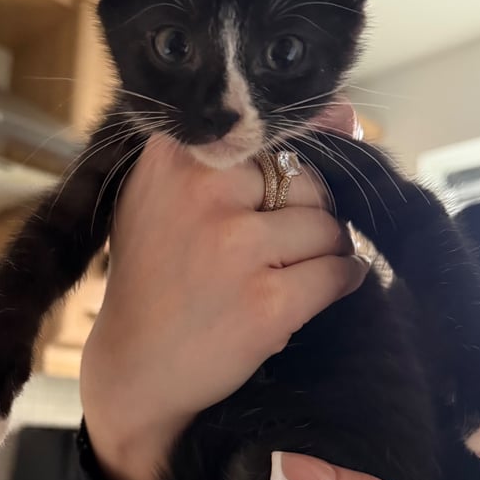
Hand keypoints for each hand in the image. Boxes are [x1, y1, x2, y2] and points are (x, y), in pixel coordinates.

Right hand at [81, 103, 367, 479]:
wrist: (134, 369)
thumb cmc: (156, 277)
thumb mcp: (174, 198)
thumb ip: (247, 149)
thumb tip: (345, 111)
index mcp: (173, 158)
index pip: (269, 135)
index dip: (281, 172)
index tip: (267, 201)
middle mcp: (201, 194)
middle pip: (306, 180)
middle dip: (305, 214)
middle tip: (274, 248)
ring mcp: (234, 248)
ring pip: (328, 227)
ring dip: (324, 251)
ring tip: (290, 271)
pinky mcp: (265, 303)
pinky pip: (337, 272)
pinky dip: (340, 281)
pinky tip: (316, 292)